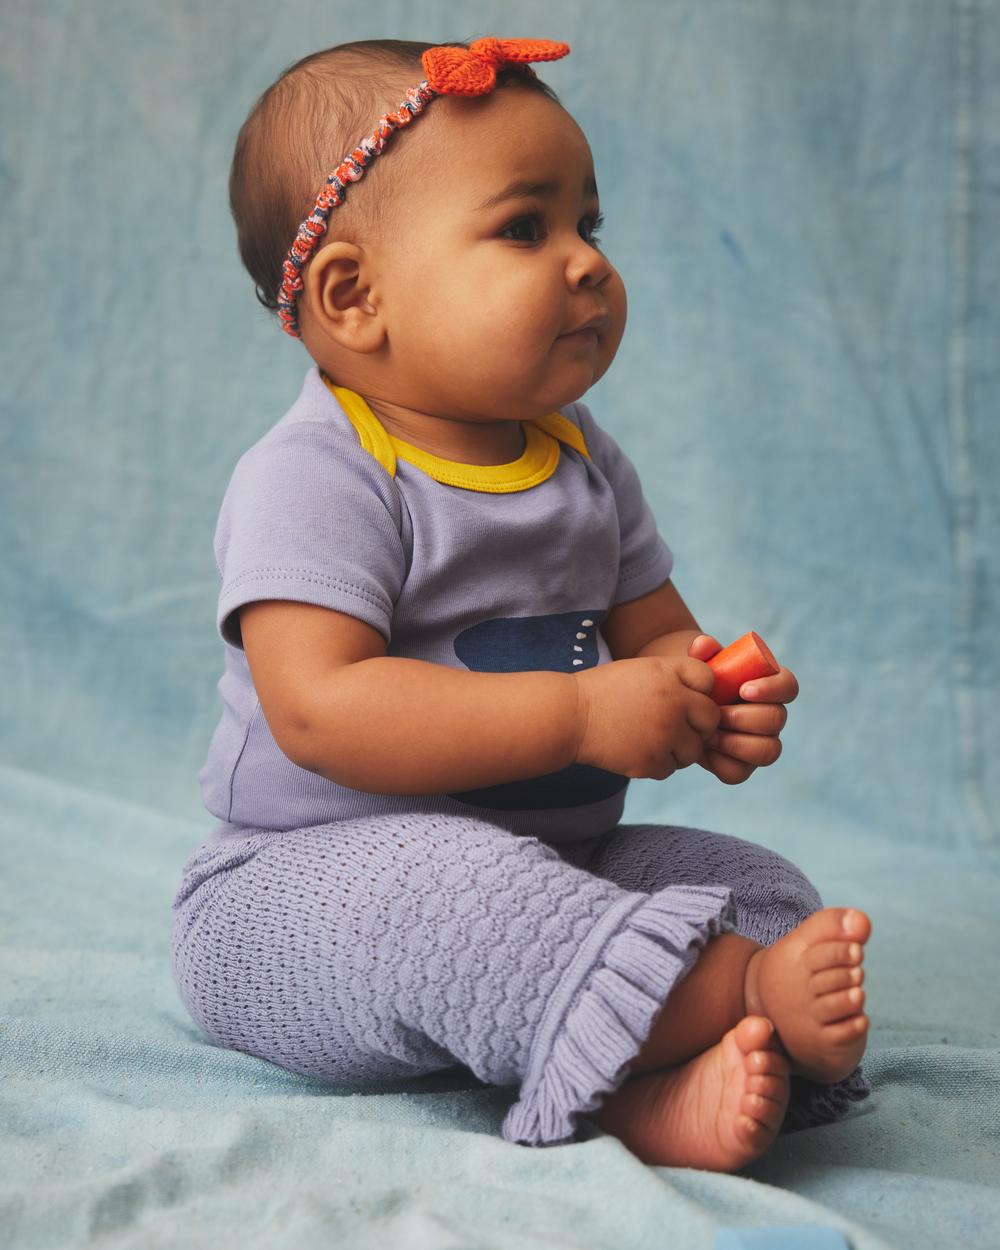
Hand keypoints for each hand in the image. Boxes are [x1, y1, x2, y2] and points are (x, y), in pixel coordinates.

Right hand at [573, 655, 720, 780]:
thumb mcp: (641, 670)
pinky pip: (670, 768)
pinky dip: (657, 764)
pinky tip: (636, 750)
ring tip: (652, 739)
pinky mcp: (651, 761)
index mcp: (668, 673)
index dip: (698, 690)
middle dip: (697, 725)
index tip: (683, 697)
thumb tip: (710, 696)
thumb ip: (676, 678)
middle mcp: (673, 702)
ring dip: (678, 749)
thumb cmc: (604, 691)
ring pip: (693, 750)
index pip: (708, 680)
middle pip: (710, 719)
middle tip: (674, 726)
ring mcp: (664, 734)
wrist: (569, 715)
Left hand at [687, 634, 798, 784]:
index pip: (788, 686)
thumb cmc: (699, 680)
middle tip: (717, 713)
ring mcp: (760, 742)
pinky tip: (704, 751)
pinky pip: (740, 772)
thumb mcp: (698, 663)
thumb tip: (704, 646)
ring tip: (709, 734)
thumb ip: (702, 651)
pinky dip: (721, 763)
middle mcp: (771, 716)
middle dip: (745, 718)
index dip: (772, 689)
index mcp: (769, 686)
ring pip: (769, 751)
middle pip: (776, 719)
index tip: (744, 689)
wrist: (683, 705)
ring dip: (737, 743)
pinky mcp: (742, 765)